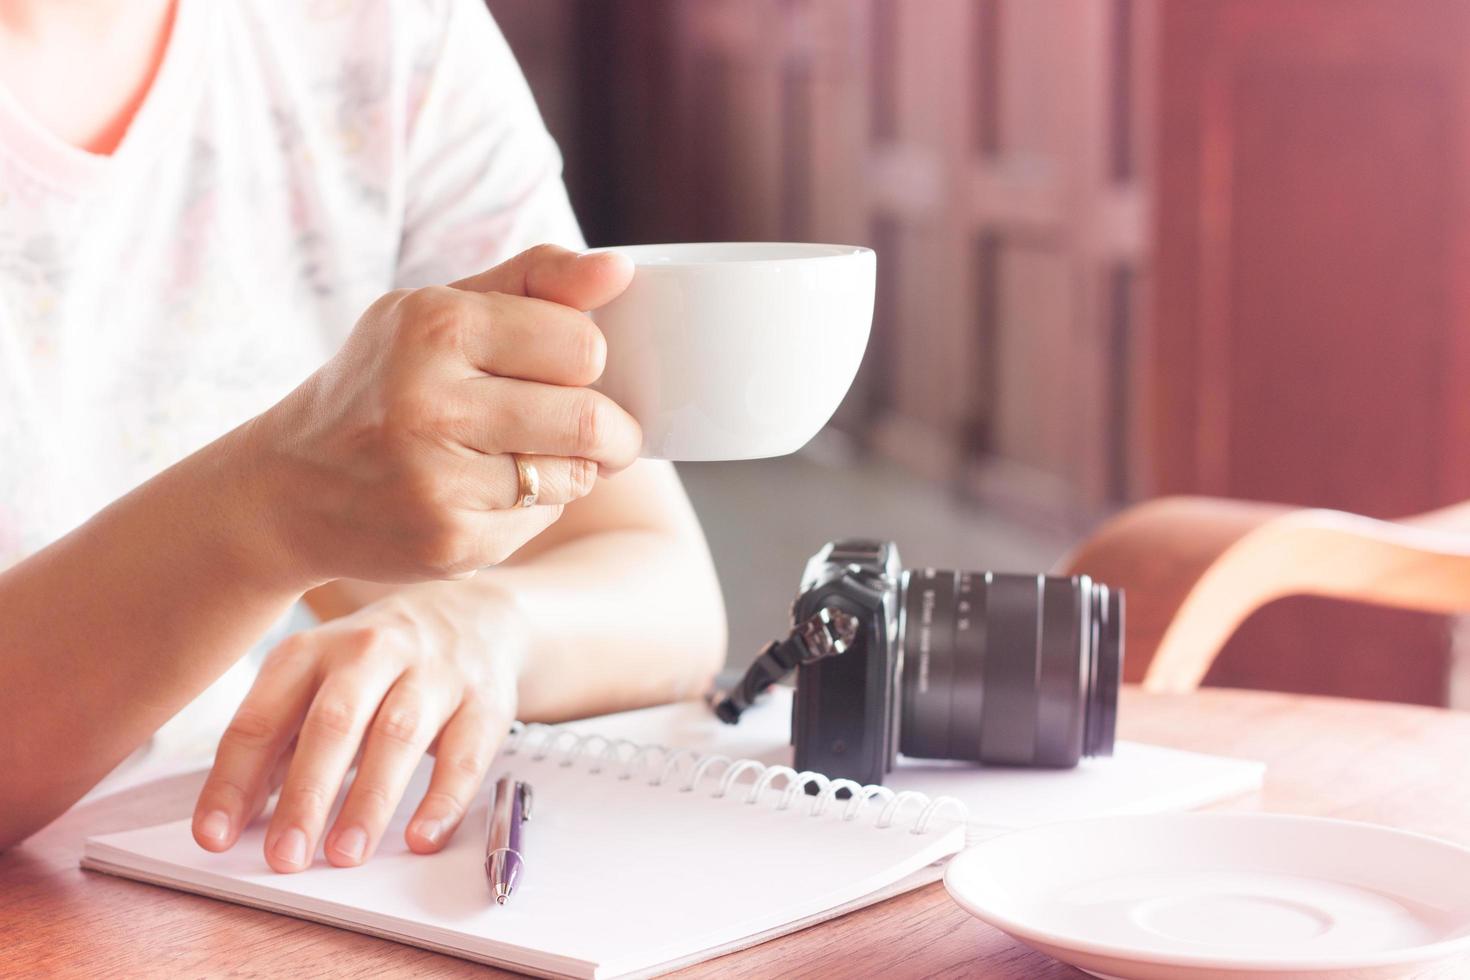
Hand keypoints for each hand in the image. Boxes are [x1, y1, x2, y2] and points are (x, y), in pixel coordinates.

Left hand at [190, 586, 522, 870]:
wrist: (475, 616)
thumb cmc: (379, 663)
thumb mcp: (319, 681)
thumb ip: (278, 741)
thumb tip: (231, 815)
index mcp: (314, 651)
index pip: (263, 716)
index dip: (234, 779)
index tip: (214, 836)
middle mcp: (373, 651)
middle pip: (334, 722)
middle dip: (306, 794)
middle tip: (285, 856)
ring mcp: (434, 673)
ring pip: (398, 735)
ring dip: (370, 800)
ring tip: (345, 855)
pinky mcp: (484, 701)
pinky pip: (465, 754)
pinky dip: (444, 799)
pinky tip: (422, 837)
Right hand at [247, 244, 640, 585]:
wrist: (287, 488)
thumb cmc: (384, 384)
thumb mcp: (441, 311)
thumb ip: (535, 281)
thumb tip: (619, 269)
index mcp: (434, 324)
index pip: (581, 344)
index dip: (588, 361)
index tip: (573, 371)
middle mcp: (429, 400)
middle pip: (590, 419)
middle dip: (611, 429)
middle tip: (601, 432)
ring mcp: (436, 478)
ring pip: (575, 475)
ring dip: (573, 469)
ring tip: (529, 457)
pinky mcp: (448, 540)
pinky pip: (540, 521)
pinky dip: (532, 508)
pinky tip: (485, 495)